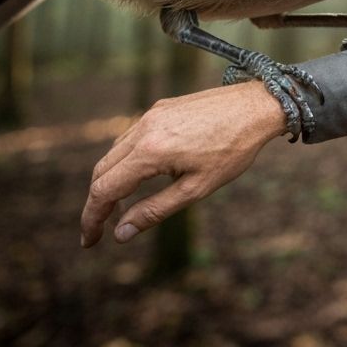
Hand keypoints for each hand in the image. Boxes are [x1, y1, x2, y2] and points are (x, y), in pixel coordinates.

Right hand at [80, 82, 287, 247]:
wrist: (257, 105)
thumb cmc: (233, 149)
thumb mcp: (196, 188)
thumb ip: (155, 211)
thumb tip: (120, 234)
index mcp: (151, 151)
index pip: (104, 189)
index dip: (91, 218)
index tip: (89, 241)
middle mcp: (144, 129)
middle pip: (102, 170)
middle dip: (97, 201)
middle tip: (100, 230)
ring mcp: (152, 114)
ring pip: (115, 152)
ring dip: (110, 179)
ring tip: (120, 207)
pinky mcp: (162, 107)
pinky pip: (131, 136)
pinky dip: (126, 159)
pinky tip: (140, 174)